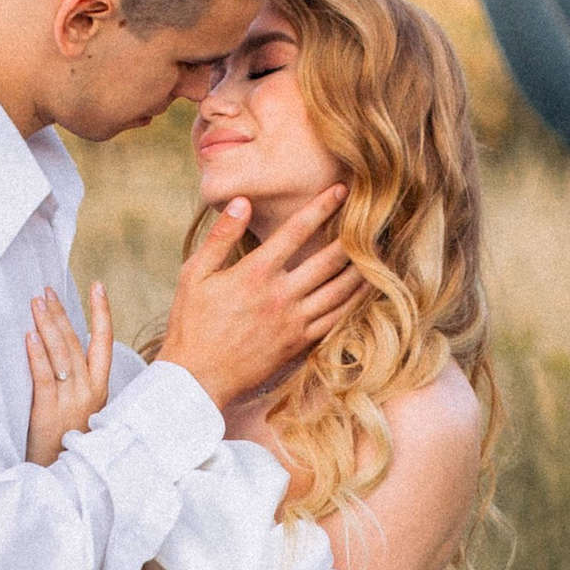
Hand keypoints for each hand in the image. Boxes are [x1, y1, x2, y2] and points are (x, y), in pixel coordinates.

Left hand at [24, 283, 112, 464]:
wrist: (68, 478)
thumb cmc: (72, 443)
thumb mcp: (86, 410)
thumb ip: (80, 383)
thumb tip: (64, 352)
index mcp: (101, 388)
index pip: (105, 342)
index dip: (101, 313)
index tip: (97, 286)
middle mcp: (89, 390)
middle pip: (76, 342)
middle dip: (61, 313)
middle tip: (47, 290)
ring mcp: (71, 400)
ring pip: (61, 354)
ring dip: (48, 325)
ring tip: (36, 303)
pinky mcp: (49, 411)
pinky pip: (44, 376)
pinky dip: (37, 354)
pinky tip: (30, 335)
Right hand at [155, 187, 361, 411]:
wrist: (197, 378)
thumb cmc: (191, 324)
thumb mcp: (194, 274)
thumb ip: (221, 236)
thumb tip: (242, 201)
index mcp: (254, 273)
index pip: (296, 231)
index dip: (322, 207)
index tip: (341, 190)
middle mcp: (280, 295)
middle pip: (328, 259)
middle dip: (353, 235)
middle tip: (371, 218)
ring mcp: (294, 322)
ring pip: (339, 289)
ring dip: (361, 267)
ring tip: (378, 249)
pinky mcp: (300, 344)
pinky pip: (336, 319)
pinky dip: (355, 301)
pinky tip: (366, 288)